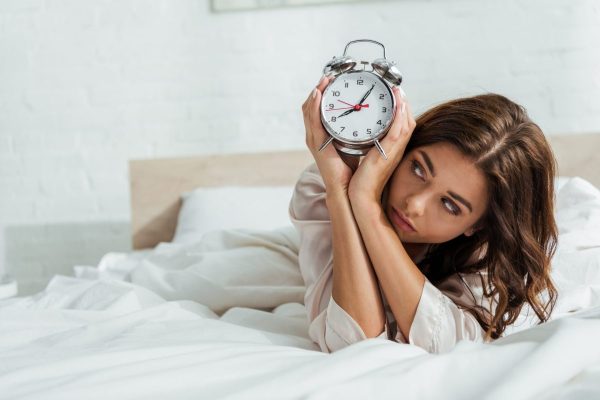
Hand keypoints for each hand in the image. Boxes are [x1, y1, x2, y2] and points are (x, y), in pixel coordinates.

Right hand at [302, 75, 358, 192]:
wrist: (347, 187)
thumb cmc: (351, 167)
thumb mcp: (354, 142)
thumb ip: (357, 128)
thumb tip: (371, 114)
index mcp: (322, 134)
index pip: (317, 110)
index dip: (321, 94)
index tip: (332, 80)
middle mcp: (315, 135)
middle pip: (309, 107)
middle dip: (318, 90)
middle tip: (328, 76)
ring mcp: (314, 139)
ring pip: (308, 110)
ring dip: (315, 93)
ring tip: (323, 81)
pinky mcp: (317, 144)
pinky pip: (312, 120)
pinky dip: (313, 106)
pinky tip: (317, 94)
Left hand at [348, 86, 414, 204]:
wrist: (361, 195)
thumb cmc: (363, 179)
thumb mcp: (369, 158)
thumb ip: (371, 147)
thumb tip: (366, 136)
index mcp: (392, 150)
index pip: (402, 125)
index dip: (402, 109)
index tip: (397, 96)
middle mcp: (396, 149)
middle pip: (408, 122)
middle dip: (405, 104)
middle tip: (398, 89)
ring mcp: (393, 151)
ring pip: (405, 124)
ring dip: (404, 106)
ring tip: (399, 91)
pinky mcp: (387, 154)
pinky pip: (397, 133)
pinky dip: (399, 118)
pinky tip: (399, 105)